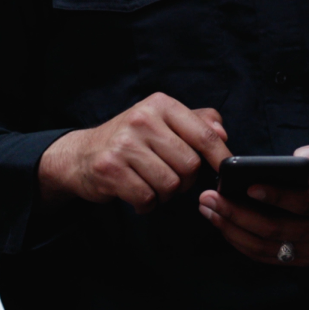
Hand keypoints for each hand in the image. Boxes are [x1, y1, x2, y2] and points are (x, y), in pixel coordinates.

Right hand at [38, 92, 230, 213]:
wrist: (81, 155)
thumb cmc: (132, 139)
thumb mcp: (164, 121)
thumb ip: (197, 123)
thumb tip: (222, 134)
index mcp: (161, 104)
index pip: (203, 133)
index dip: (220, 156)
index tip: (228, 170)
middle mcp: (142, 119)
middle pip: (189, 165)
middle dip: (186, 180)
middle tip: (171, 176)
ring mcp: (124, 144)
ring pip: (170, 184)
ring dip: (165, 194)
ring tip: (151, 183)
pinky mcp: (109, 170)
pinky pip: (147, 199)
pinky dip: (146, 204)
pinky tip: (137, 193)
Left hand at [198, 141, 308, 265]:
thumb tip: (299, 153)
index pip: (303, 203)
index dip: (275, 196)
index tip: (249, 185)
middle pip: (276, 229)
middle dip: (238, 214)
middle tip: (211, 198)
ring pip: (268, 247)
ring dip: (233, 231)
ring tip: (209, 210)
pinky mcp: (305, 259)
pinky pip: (269, 257)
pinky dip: (243, 245)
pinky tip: (225, 227)